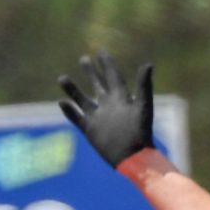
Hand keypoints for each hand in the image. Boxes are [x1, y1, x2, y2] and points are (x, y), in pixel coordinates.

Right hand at [57, 51, 155, 167]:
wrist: (134, 158)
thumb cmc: (141, 132)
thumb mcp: (143, 105)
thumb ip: (144, 85)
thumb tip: (149, 64)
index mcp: (121, 99)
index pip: (113, 77)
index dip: (107, 64)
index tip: (101, 51)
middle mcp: (109, 106)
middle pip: (98, 86)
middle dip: (92, 73)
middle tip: (84, 58)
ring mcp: (99, 118)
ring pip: (83, 100)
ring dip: (73, 90)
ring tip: (62, 77)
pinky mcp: (91, 131)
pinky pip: (77, 118)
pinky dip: (69, 111)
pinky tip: (61, 102)